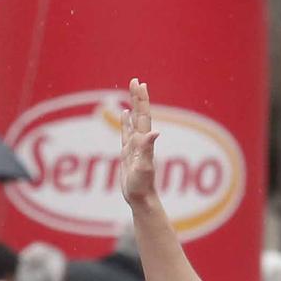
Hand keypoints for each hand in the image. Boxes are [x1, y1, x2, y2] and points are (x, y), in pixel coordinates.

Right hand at [120, 79, 160, 208]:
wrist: (141, 199)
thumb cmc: (142, 186)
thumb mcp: (144, 167)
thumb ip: (147, 149)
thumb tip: (155, 132)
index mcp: (143, 141)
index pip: (143, 115)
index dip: (141, 99)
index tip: (139, 83)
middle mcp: (140, 141)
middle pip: (139, 114)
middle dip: (137, 97)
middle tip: (135, 81)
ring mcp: (134, 147)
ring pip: (133, 121)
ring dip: (132, 107)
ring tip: (132, 93)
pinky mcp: (127, 154)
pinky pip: (126, 133)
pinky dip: (125, 123)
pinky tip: (124, 116)